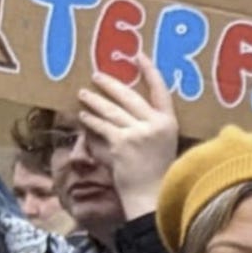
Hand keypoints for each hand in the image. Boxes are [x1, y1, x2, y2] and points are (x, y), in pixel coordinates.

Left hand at [77, 53, 178, 219]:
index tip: (138, 55)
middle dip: (111, 84)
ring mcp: (138, 133)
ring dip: (95, 101)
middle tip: (96, 75)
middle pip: (130, 96)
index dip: (149, 71)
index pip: (160, 90)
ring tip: (83, 94)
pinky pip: (102, 128)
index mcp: (169, 123)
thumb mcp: (162, 146)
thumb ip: (148, 127)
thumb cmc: (155, 174)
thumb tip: (122, 112)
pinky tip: (82, 116)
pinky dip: (90, 121)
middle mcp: (155, 124)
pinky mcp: (121, 143)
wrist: (151, 197)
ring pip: (111, 111)